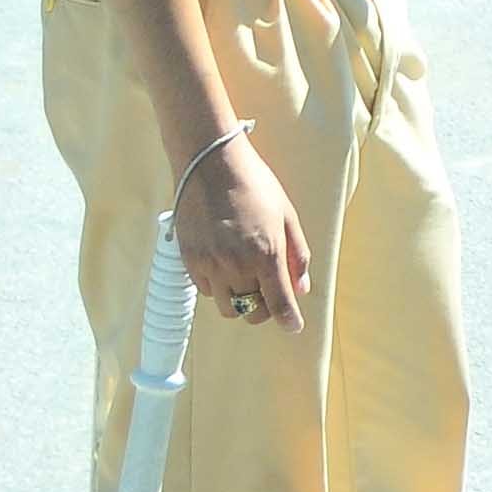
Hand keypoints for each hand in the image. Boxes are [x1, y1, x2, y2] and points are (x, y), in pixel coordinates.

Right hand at [178, 137, 312, 327]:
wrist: (210, 163)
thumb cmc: (254, 184)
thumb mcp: (287, 216)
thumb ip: (296, 255)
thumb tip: (301, 288)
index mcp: (266, 253)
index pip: (278, 303)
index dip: (289, 320)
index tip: (294, 327)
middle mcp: (236, 265)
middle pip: (251, 311)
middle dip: (263, 309)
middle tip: (268, 295)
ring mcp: (210, 264)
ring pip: (226, 306)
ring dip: (239, 300)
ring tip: (244, 277)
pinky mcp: (189, 260)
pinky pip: (206, 290)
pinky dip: (218, 286)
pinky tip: (224, 263)